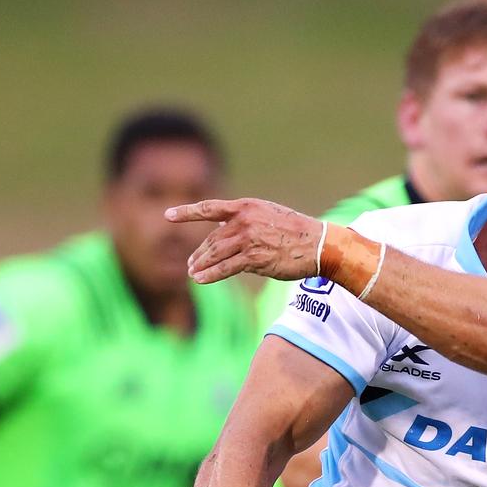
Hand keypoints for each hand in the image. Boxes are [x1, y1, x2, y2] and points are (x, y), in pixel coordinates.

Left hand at [166, 199, 323, 283]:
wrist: (318, 244)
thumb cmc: (296, 231)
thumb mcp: (269, 215)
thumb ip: (245, 220)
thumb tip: (223, 227)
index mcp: (247, 206)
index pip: (210, 208)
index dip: (187, 212)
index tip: (168, 215)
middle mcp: (245, 220)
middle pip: (212, 239)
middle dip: (200, 253)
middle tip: (190, 264)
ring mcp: (249, 239)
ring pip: (216, 254)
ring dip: (201, 265)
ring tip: (192, 273)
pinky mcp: (254, 258)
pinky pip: (226, 268)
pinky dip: (211, 275)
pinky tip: (201, 280)